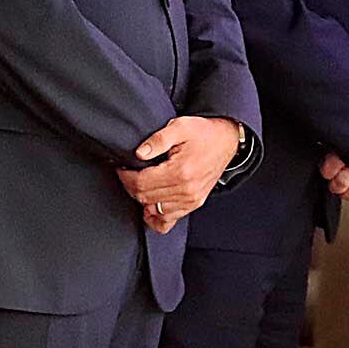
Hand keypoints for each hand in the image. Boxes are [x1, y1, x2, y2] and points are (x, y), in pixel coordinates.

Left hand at [118, 115, 244, 231]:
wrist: (225, 141)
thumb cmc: (203, 133)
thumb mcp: (180, 126)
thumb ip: (158, 139)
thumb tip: (140, 153)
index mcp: (180, 172)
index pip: (141, 183)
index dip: (126, 177)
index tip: (123, 168)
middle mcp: (186, 190)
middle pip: (145, 198)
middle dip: (131, 186)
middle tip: (129, 174)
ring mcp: (191, 200)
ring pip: (154, 210)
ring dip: (142, 199)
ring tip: (140, 184)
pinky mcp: (193, 204)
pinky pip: (168, 221)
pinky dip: (155, 217)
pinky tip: (150, 206)